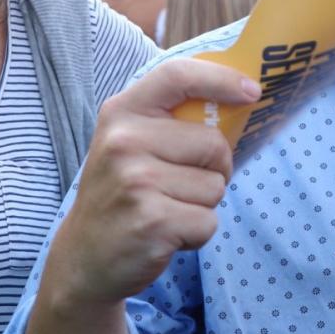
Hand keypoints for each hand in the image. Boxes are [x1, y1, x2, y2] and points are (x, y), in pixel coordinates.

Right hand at [51, 59, 260, 304]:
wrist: (82, 258)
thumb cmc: (122, 193)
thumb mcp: (130, 144)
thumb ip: (171, 120)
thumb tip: (242, 97)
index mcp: (122, 112)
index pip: (178, 75)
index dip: (221, 79)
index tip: (252, 92)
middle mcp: (124, 142)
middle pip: (214, 143)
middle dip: (214, 169)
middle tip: (179, 186)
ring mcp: (136, 181)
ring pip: (215, 186)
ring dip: (202, 205)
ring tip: (165, 210)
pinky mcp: (152, 221)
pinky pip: (209, 221)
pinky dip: (196, 234)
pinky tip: (165, 235)